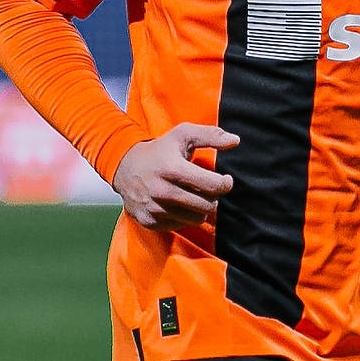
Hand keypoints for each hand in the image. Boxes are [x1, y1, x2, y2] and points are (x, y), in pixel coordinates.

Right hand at [113, 122, 237, 228]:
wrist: (124, 167)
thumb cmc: (159, 150)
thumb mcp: (183, 135)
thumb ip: (211, 135)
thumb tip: (235, 140)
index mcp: (173, 169)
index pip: (213, 186)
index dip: (225, 184)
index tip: (225, 180)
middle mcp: (162, 191)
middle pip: (207, 206)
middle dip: (213, 198)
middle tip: (208, 189)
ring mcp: (155, 209)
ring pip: (196, 218)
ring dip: (199, 208)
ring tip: (193, 195)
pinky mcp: (149, 221)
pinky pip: (180, 225)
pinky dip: (183, 216)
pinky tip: (178, 203)